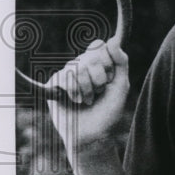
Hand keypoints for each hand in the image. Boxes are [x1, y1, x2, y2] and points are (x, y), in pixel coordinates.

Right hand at [46, 38, 129, 154]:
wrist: (92, 135)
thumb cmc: (108, 111)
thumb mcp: (121, 85)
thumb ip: (121, 61)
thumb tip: (113, 40)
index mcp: (98, 64)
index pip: (99, 45)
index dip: (107, 61)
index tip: (110, 78)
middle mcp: (81, 66)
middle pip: (90, 56)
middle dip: (100, 78)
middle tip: (99, 92)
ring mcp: (67, 74)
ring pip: (77, 66)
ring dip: (88, 88)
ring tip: (88, 100)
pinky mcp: (53, 85)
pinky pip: (63, 77)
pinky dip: (74, 91)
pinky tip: (75, 101)